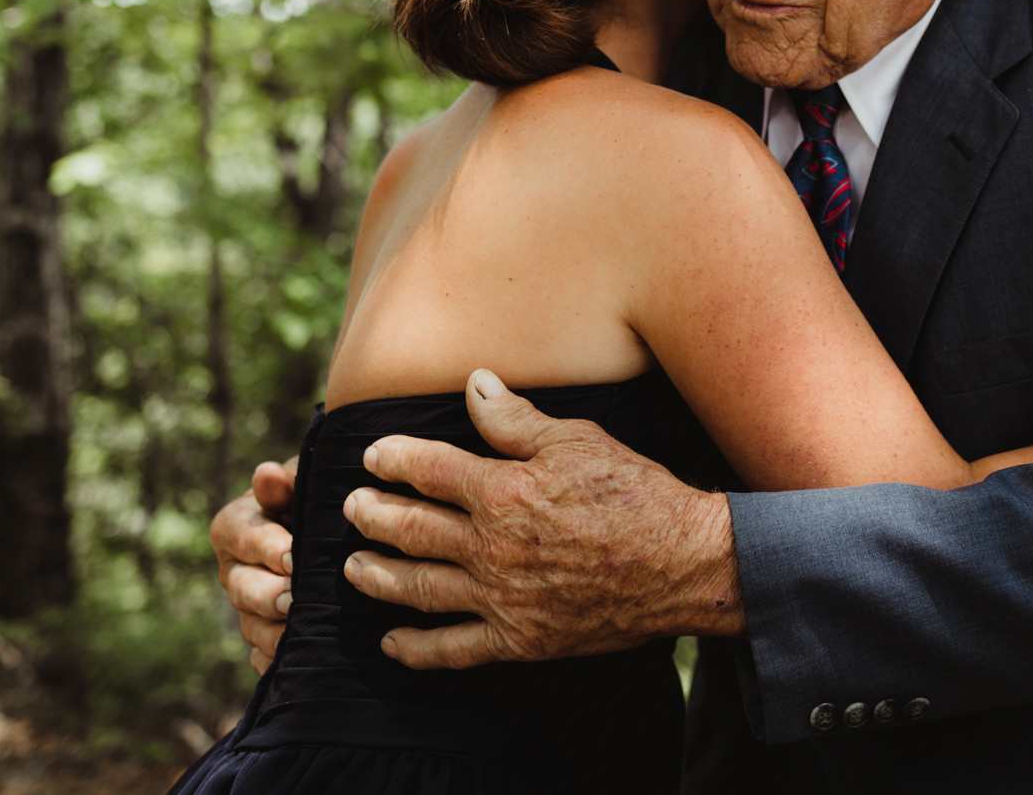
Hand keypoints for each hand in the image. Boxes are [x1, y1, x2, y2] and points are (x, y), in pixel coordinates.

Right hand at [210, 456, 297, 674]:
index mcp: (235, 527)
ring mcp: (248, 608)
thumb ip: (286, 481)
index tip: (292, 556)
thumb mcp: (303, 481)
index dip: (266, 548)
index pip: (241, 537)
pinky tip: (306, 660)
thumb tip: (266, 475)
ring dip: (276, 633)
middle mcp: (234, 570)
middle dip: (269, 595)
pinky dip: (280, 661)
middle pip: (242, 589)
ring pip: (252, 627)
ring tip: (304, 632)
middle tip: (295, 599)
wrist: (330, 532)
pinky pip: (263, 659)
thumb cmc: (314, 497)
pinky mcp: (265, 636)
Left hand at [341, 369, 744, 670]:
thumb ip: (516, 419)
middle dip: (372, 515)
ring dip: (378, 576)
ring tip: (352, 568)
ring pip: (419, 588)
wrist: (682, 565)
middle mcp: (490, 547)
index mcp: (502, 490)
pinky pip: (453, 649)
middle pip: (411, 529)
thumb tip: (474, 384)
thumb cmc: (635, 493)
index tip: (372, 456)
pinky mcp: (519, 641)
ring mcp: (501, 598)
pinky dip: (416, 649)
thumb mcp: (578, 439)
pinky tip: (391, 643)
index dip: (393, 460)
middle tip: (350, 508)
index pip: (428, 470)